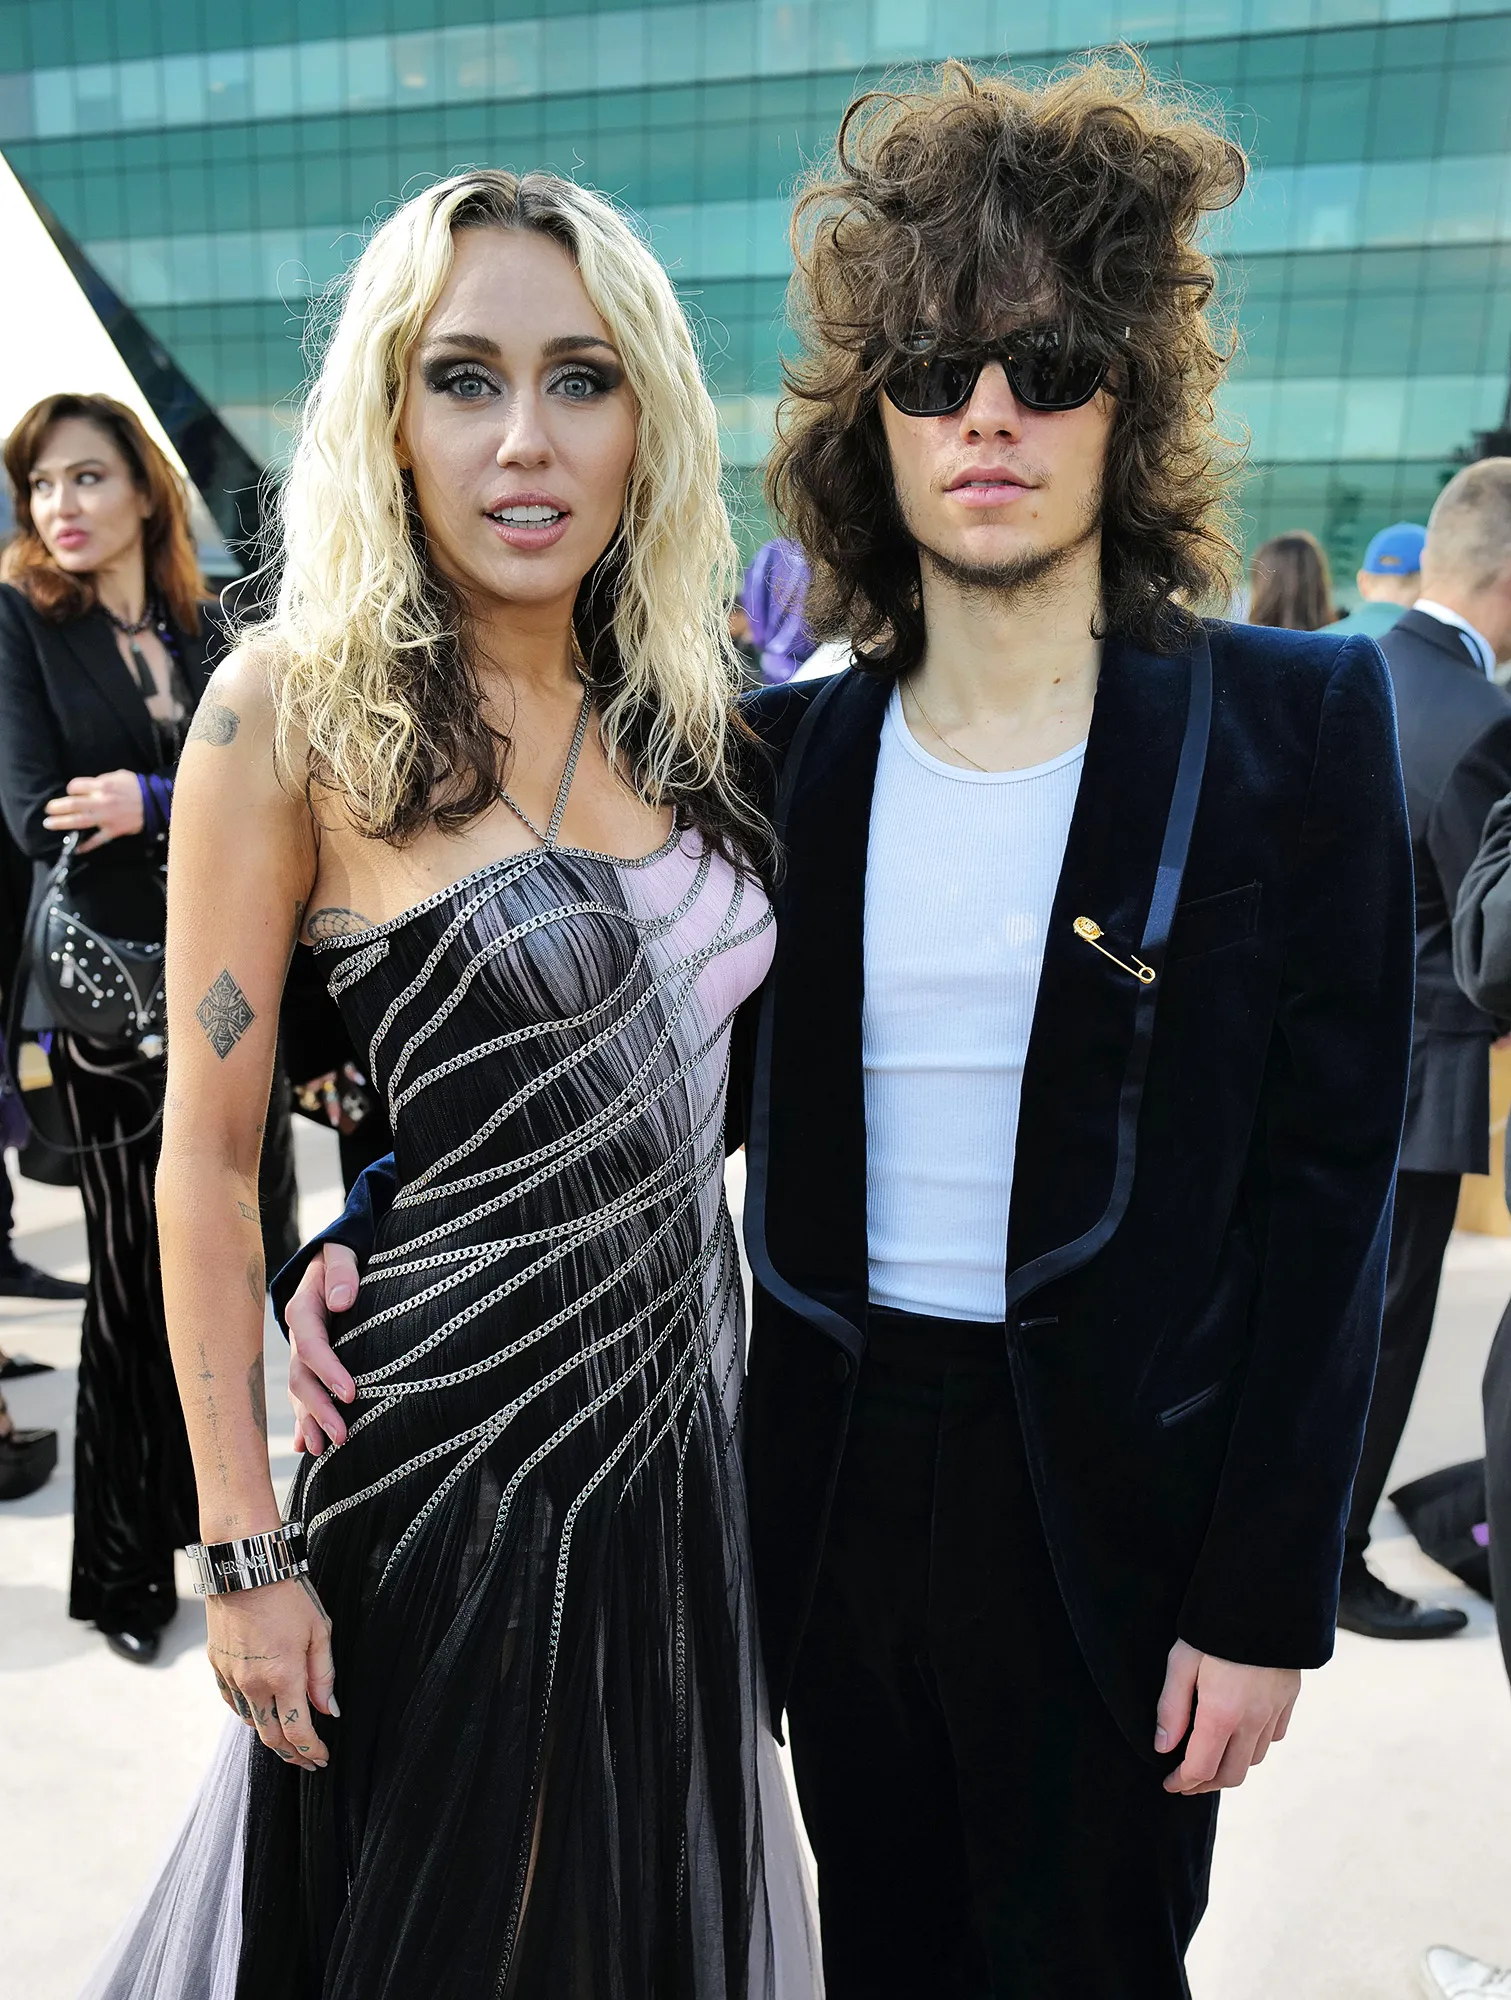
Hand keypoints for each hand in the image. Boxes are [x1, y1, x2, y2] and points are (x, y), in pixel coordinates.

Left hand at [43, 770, 143, 852]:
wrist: (156, 803)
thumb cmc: (138, 787)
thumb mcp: (119, 776)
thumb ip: (101, 781)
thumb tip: (89, 786)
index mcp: (102, 786)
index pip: (75, 786)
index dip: (71, 789)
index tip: (71, 792)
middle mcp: (101, 802)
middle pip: (72, 804)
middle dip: (57, 807)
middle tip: (48, 809)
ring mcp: (106, 818)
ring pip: (79, 821)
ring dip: (62, 823)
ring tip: (49, 824)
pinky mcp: (113, 830)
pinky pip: (97, 840)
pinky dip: (86, 845)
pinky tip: (77, 849)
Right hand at [206, 1573, 336, 1771]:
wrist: (246, 1569)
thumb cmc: (288, 1595)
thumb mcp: (319, 1631)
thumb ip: (322, 1675)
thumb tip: (328, 1710)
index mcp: (283, 1676)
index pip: (297, 1730)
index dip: (311, 1750)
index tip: (321, 1758)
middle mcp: (253, 1683)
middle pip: (271, 1735)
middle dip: (291, 1753)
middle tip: (307, 1759)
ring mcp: (231, 1676)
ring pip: (250, 1721)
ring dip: (269, 1735)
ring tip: (287, 1740)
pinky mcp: (217, 1665)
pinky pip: (232, 1702)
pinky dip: (248, 1714)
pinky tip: (259, 1714)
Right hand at [288, 1243, 359, 1455]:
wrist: (334, 1259)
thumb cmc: (343, 1256)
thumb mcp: (342, 1252)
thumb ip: (342, 1271)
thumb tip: (341, 1300)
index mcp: (304, 1310)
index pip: (312, 1346)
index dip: (329, 1371)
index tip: (351, 1393)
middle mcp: (299, 1336)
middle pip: (303, 1378)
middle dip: (320, 1409)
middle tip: (341, 1436)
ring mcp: (302, 1353)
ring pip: (301, 1392)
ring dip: (309, 1421)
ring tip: (321, 1449)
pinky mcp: (312, 1363)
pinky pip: (304, 1394)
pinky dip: (303, 1420)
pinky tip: (304, 1445)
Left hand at [1155, 1638, 1299, 1794]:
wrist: (1263, 1599)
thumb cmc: (1214, 1627)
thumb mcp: (1181, 1661)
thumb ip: (1171, 1708)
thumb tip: (1164, 1747)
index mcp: (1222, 1715)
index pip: (1201, 1768)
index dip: (1183, 1782)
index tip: (1169, 1784)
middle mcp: (1253, 1721)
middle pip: (1232, 1775)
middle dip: (1206, 1784)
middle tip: (1186, 1780)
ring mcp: (1275, 1711)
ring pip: (1255, 1759)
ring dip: (1231, 1767)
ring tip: (1210, 1758)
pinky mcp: (1289, 1698)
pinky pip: (1274, 1736)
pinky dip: (1255, 1745)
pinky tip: (1241, 1734)